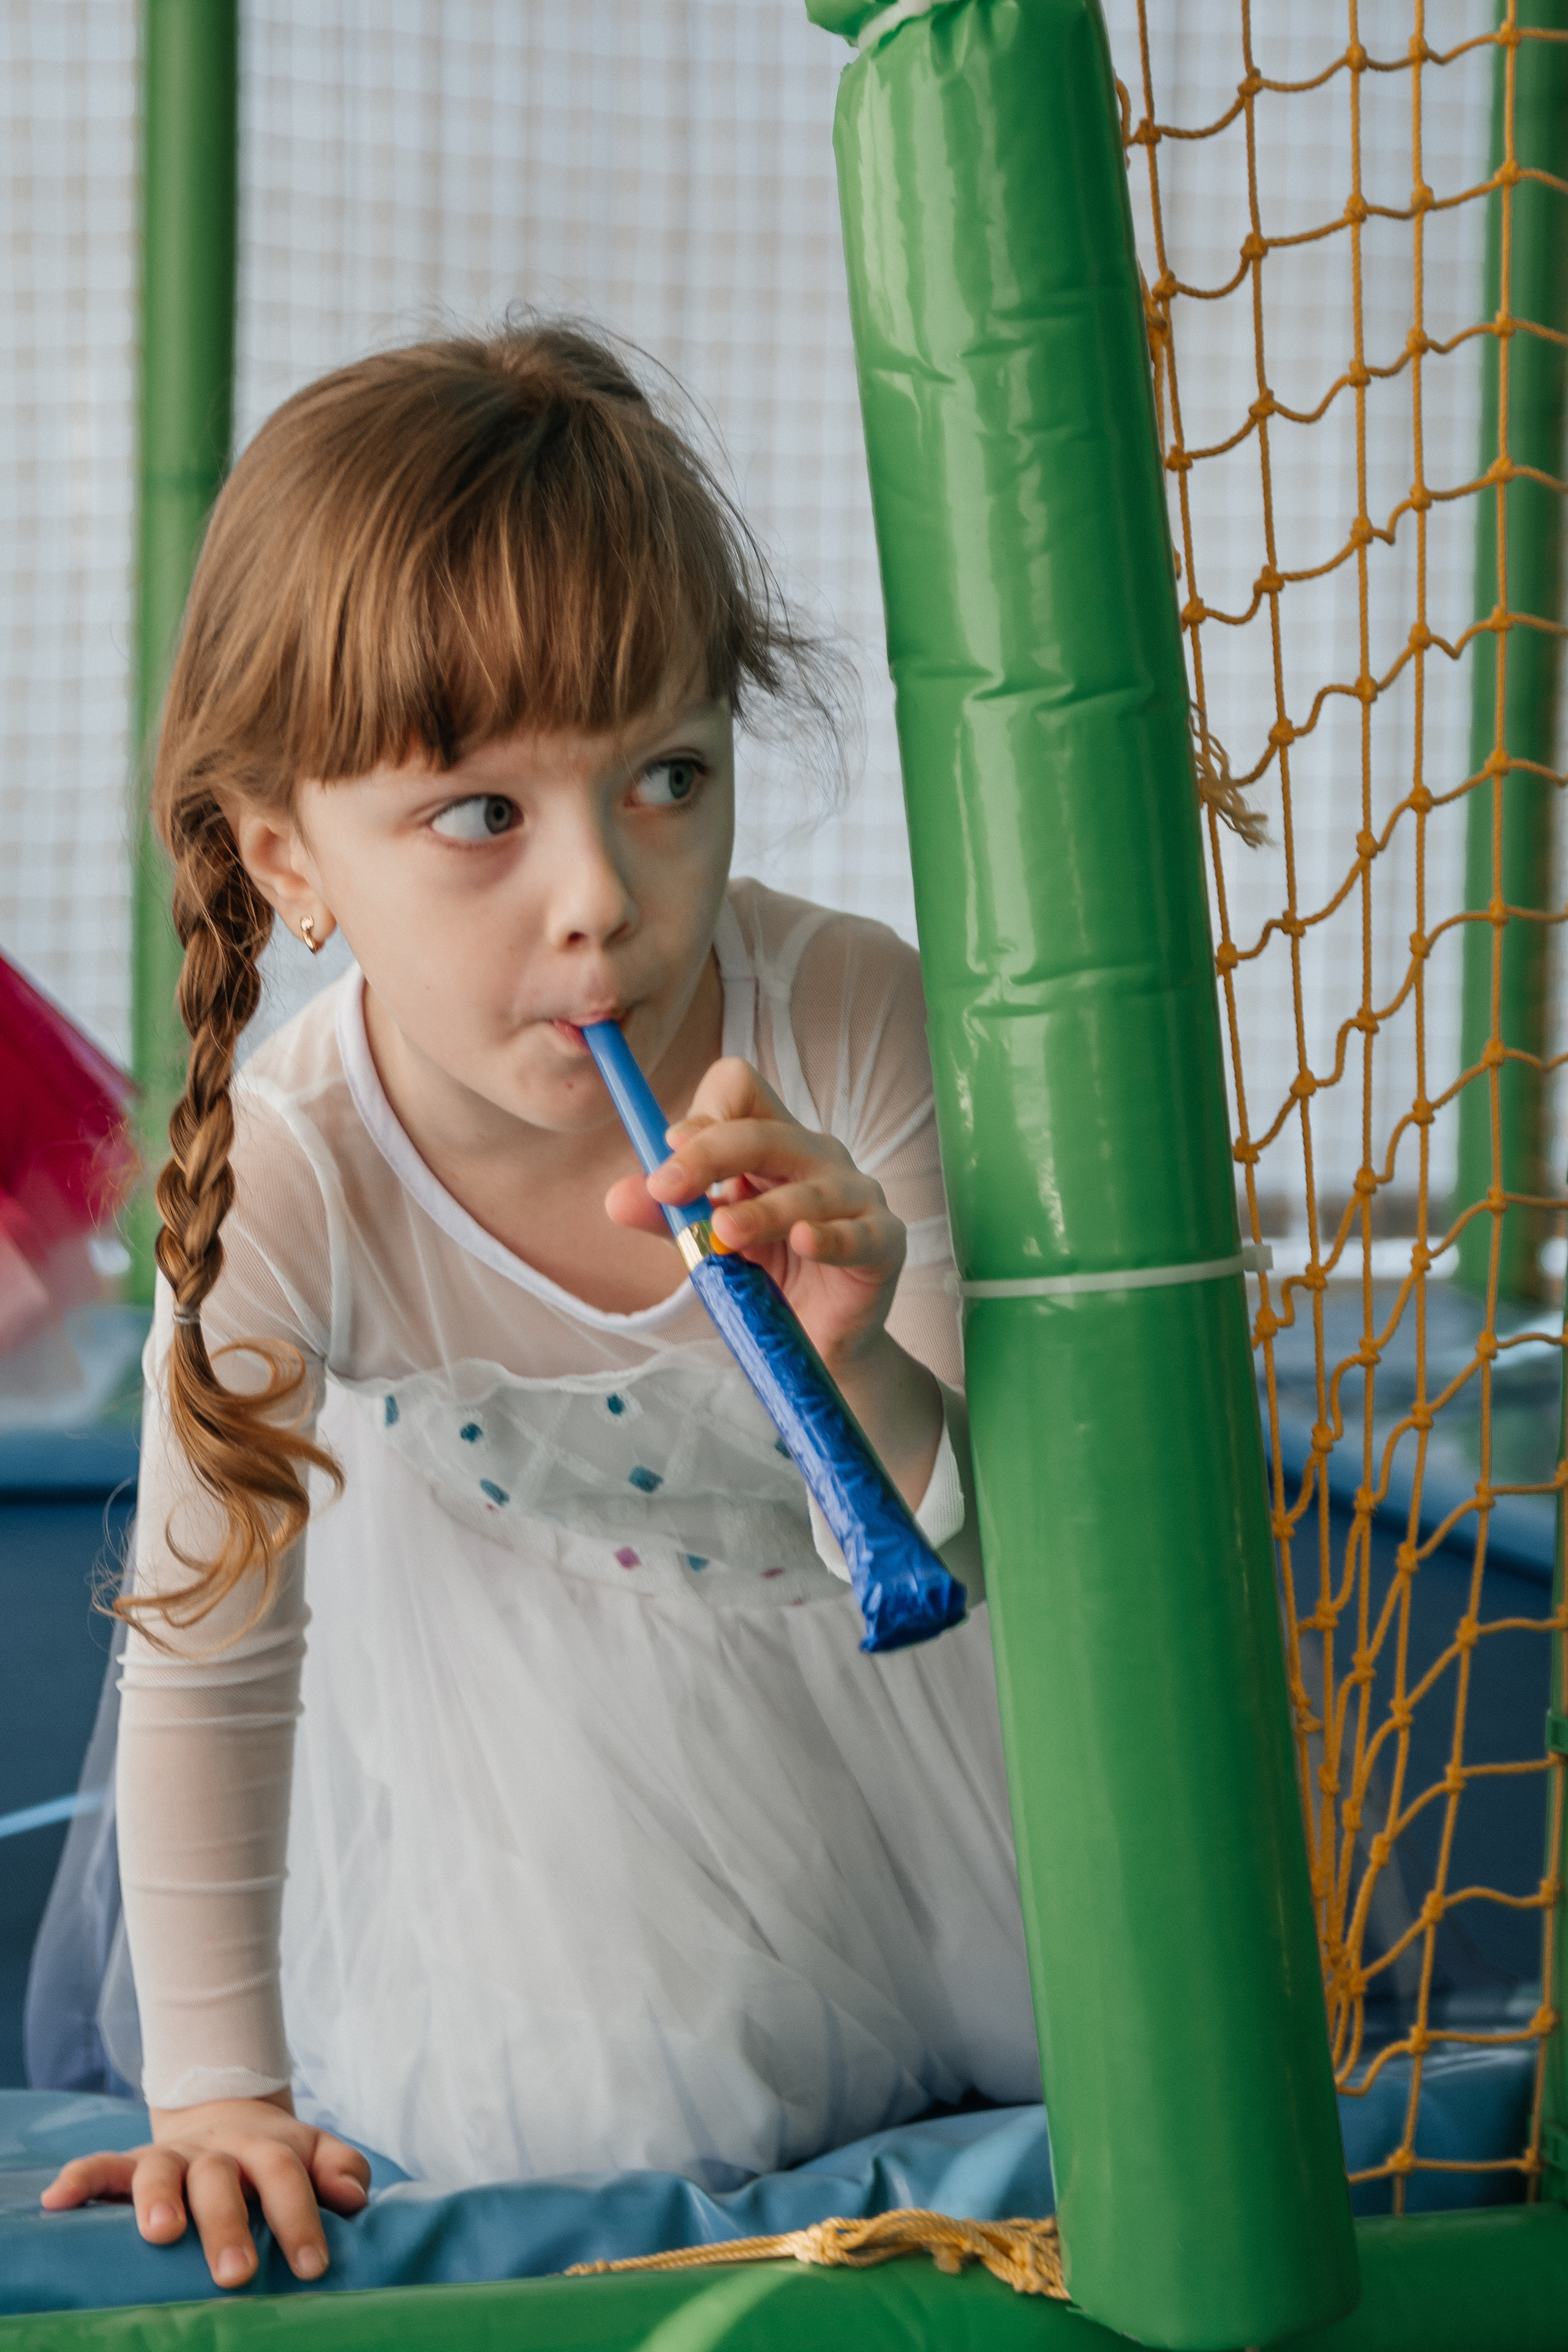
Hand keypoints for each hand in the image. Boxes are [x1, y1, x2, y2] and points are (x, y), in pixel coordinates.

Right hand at [40, 2091, 369, 2289]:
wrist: (229, 2113)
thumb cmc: (277, 2157)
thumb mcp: (316, 2154)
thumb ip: (341, 2169)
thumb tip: (355, 2198)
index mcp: (267, 2148)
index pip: (285, 2177)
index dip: (299, 2219)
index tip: (311, 2267)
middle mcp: (218, 2150)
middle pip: (221, 2178)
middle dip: (227, 2224)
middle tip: (235, 2274)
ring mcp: (174, 2154)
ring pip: (161, 2169)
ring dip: (158, 2199)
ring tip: (160, 2232)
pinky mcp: (134, 2162)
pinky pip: (103, 2165)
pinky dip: (81, 2179)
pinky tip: (59, 2201)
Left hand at [605, 1057, 941, 1505]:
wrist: (818, 1344)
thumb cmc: (768, 1276)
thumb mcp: (708, 1243)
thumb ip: (669, 1219)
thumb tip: (615, 1199)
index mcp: (772, 1142)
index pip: (742, 1090)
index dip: (705, 1113)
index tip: (669, 1150)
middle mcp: (817, 1157)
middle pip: (765, 1131)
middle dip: (711, 1155)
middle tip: (668, 1189)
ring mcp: (857, 1196)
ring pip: (807, 1189)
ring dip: (761, 1211)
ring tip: (725, 1235)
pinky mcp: (884, 1242)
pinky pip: (858, 1234)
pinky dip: (829, 1237)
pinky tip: (804, 1242)